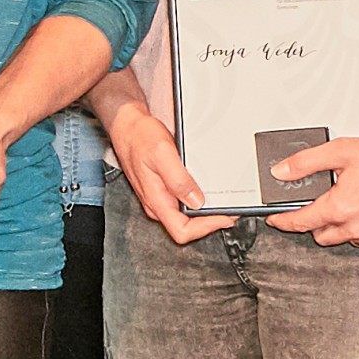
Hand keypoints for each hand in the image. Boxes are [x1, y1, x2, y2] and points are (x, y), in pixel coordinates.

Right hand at [99, 96, 218, 242]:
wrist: (127, 126)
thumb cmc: (139, 138)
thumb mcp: (162, 154)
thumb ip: (178, 180)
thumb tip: (196, 201)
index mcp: (155, 200)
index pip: (182, 231)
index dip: (206, 228)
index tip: (224, 217)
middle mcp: (157, 204)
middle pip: (186, 227)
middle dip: (210, 220)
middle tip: (230, 209)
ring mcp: (160, 198)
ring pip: (185, 217)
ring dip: (206, 211)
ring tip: (223, 201)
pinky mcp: (163, 189)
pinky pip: (182, 203)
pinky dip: (199, 200)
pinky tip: (208, 191)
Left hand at [272, 130, 358, 247]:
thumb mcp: (341, 151)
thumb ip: (306, 163)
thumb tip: (282, 172)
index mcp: (339, 208)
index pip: (300, 223)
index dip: (282, 221)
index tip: (275, 219)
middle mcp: (355, 227)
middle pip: (321, 236)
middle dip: (312, 223)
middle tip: (314, 205)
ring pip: (344, 238)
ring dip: (337, 226)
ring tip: (344, 202)